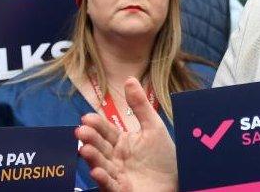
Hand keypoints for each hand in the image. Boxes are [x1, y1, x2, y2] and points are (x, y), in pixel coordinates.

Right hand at [76, 77, 177, 191]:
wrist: (177, 183)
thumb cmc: (163, 157)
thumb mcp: (153, 127)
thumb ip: (140, 106)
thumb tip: (129, 79)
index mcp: (121, 143)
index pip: (105, 131)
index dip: (96, 125)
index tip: (86, 117)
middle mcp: (115, 158)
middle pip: (100, 147)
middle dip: (90, 140)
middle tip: (81, 131)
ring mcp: (116, 175)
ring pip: (101, 165)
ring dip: (92, 158)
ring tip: (85, 149)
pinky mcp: (121, 191)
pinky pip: (110, 186)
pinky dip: (103, 179)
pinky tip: (97, 171)